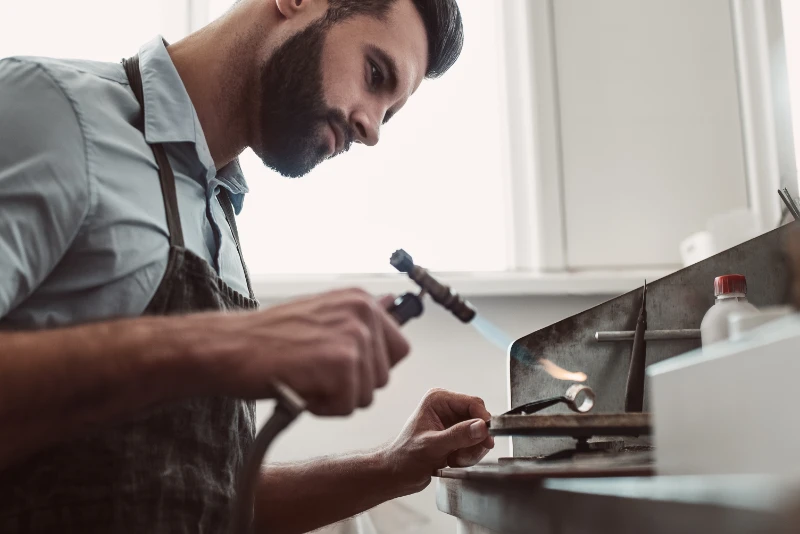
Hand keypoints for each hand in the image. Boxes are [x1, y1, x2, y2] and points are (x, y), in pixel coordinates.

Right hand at [207, 288, 409, 414]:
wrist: (226, 347)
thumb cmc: (266, 339)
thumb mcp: (321, 317)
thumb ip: (356, 320)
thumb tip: (392, 303)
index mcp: (360, 299)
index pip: (397, 349)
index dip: (367, 368)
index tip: (337, 365)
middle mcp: (363, 312)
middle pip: (383, 377)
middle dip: (350, 385)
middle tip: (313, 371)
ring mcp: (355, 336)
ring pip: (366, 395)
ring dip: (334, 397)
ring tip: (304, 376)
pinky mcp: (343, 363)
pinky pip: (347, 406)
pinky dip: (321, 408)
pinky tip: (300, 387)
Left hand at [381, 389, 494, 493]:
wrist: (396, 474)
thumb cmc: (405, 457)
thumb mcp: (432, 446)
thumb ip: (458, 436)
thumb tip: (481, 427)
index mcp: (439, 400)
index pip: (473, 403)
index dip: (483, 421)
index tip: (485, 439)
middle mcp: (447, 407)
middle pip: (479, 420)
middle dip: (474, 441)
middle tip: (461, 455)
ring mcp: (452, 422)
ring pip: (479, 434)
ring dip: (470, 451)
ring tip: (453, 459)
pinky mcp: (456, 436)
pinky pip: (475, 444)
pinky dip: (468, 456)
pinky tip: (452, 460)